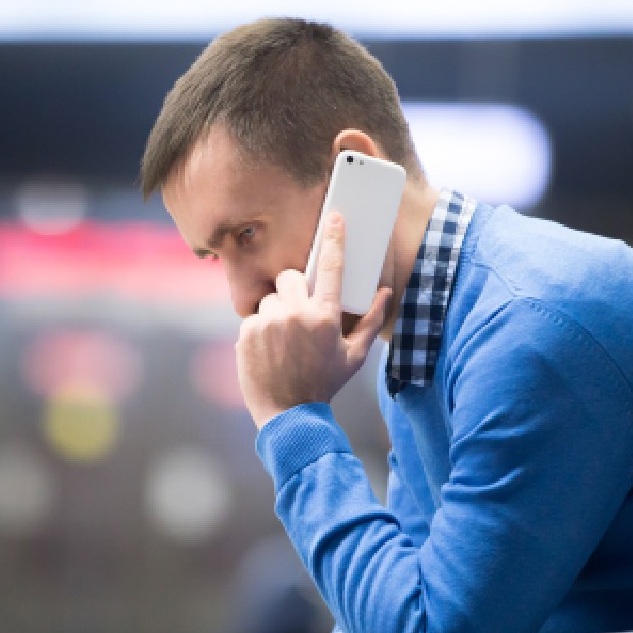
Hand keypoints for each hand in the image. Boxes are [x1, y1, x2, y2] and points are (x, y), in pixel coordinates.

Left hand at [235, 212, 390, 428]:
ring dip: (277, 312)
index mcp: (325, 317)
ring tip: (283, 341)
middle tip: (298, 314)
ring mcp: (269, 322)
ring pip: (270, 298)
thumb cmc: (325, 383)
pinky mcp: (247, 331)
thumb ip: (370, 321)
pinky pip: (254, 317)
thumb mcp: (354, 356)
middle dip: (294, 290)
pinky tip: (269, 351)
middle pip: (290, 277)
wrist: (288, 414)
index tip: (335, 218)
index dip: (334, 239)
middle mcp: (296, 315)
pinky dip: (261, 329)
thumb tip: (384, 292)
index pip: (331, 268)